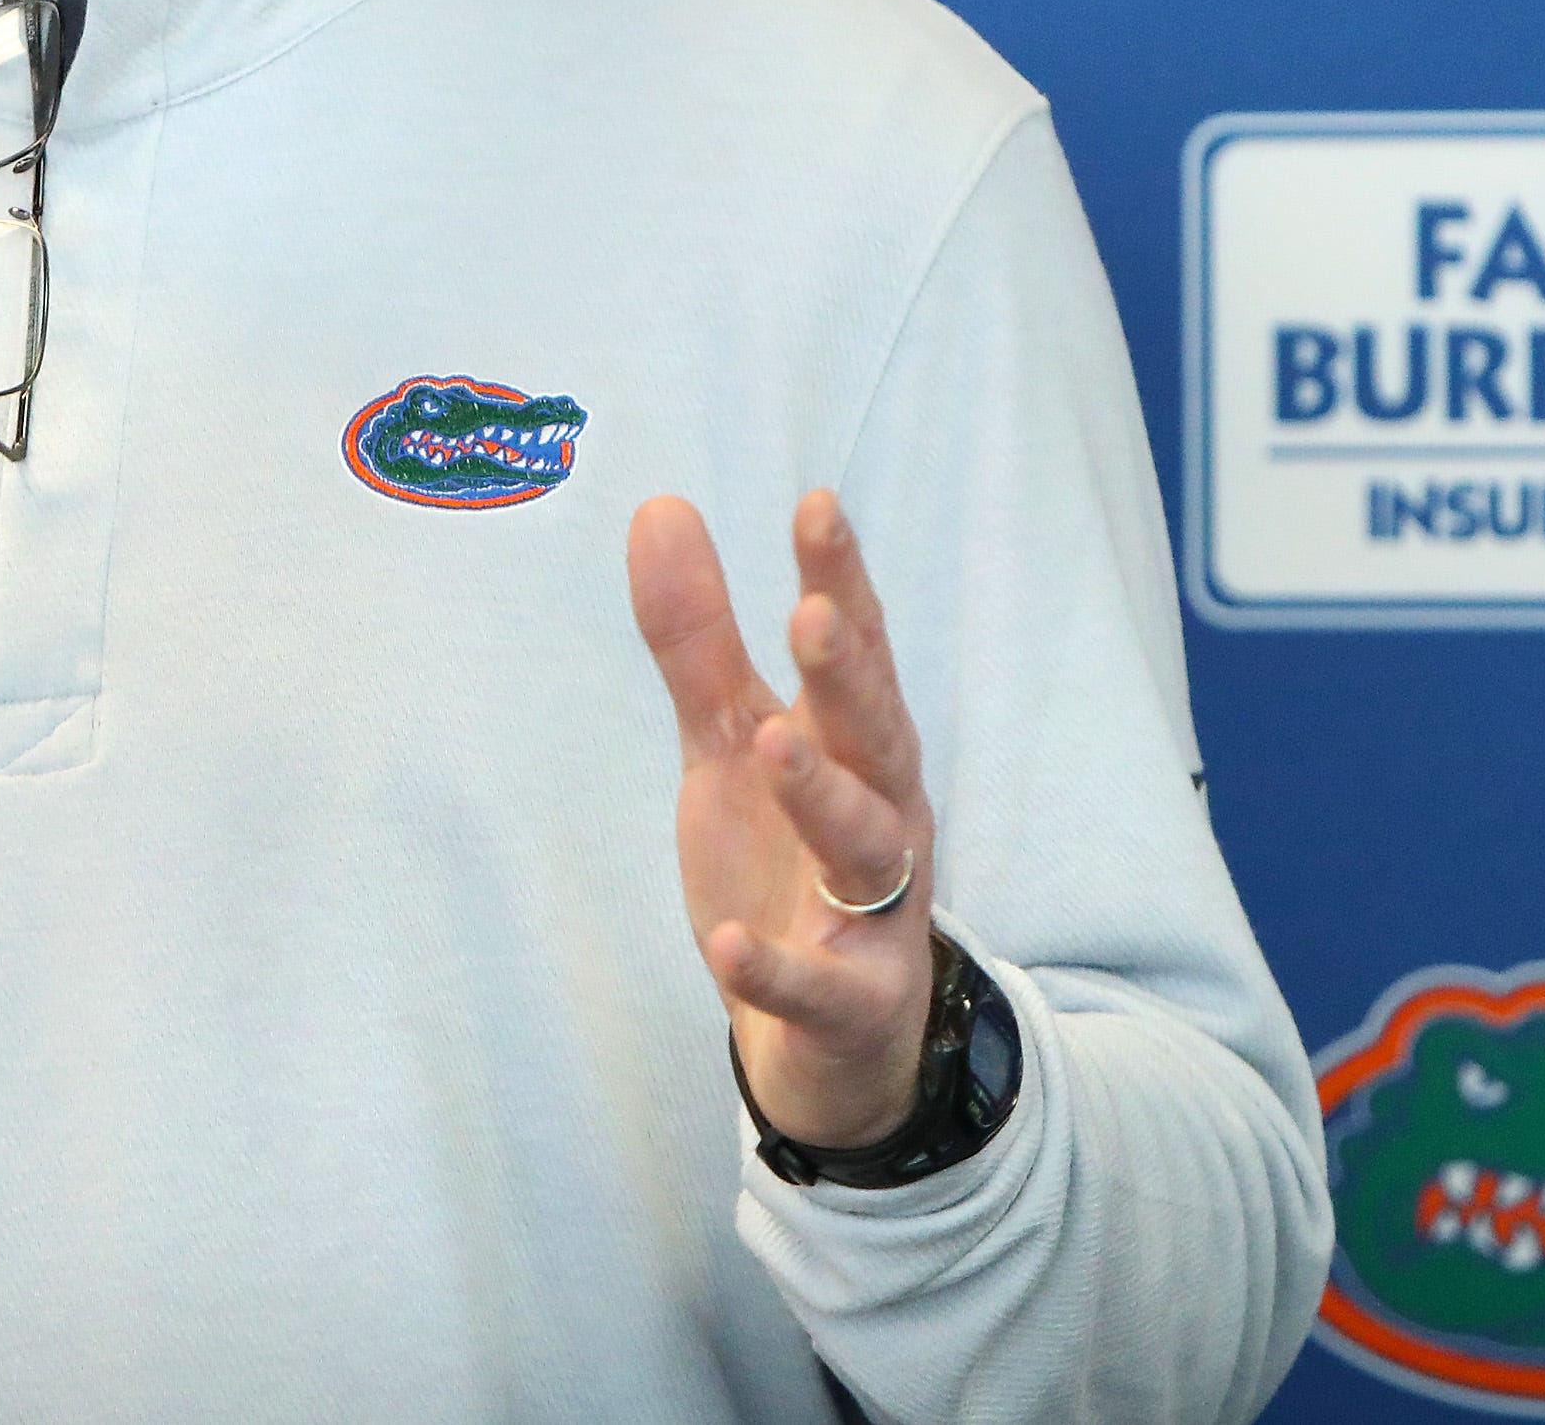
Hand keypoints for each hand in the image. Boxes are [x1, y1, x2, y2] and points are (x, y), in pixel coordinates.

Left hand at [626, 488, 938, 1150]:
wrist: (829, 1037)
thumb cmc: (785, 862)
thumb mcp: (732, 744)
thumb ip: (699, 639)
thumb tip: (660, 505)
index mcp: (858, 748)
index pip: (857, 653)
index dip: (841, 581)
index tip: (817, 506)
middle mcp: (884, 817)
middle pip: (877, 737)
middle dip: (849, 676)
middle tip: (810, 613)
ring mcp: (875, 913)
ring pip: (866, 848)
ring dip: (823, 795)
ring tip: (774, 743)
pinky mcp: (853, 1002)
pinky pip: (820, 987)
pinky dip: (778, 967)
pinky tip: (732, 944)